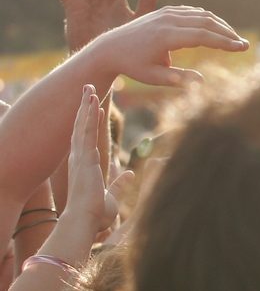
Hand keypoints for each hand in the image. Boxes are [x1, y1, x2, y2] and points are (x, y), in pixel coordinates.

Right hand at [64, 84, 132, 236]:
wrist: (85, 222)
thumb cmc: (96, 214)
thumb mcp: (111, 195)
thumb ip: (119, 184)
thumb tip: (130, 173)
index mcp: (84, 167)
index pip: (86, 138)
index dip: (88, 122)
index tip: (93, 107)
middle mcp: (79, 159)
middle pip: (80, 127)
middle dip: (84, 108)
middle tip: (87, 90)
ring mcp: (79, 157)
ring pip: (81, 125)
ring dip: (85, 105)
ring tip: (89, 88)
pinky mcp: (83, 158)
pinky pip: (85, 131)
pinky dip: (87, 115)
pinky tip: (92, 101)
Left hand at [93, 5, 247, 85]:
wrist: (110, 48)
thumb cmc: (133, 67)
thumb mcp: (154, 77)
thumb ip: (178, 79)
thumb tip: (203, 81)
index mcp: (165, 36)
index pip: (202, 35)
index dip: (225, 42)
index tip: (242, 48)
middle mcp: (167, 20)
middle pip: (207, 22)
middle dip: (228, 33)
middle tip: (243, 45)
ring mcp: (167, 13)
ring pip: (202, 15)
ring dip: (221, 26)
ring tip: (233, 39)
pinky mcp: (166, 10)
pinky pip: (194, 12)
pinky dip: (209, 20)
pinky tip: (217, 30)